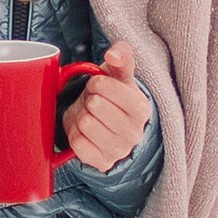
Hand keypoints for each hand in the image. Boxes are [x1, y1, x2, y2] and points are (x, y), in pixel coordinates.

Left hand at [62, 40, 151, 176]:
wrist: (108, 127)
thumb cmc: (114, 97)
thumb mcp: (119, 75)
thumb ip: (121, 57)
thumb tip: (114, 54)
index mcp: (141, 108)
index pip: (101, 85)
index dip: (95, 83)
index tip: (101, 88)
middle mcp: (134, 132)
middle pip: (92, 104)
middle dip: (88, 100)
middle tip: (95, 104)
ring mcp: (119, 150)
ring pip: (84, 123)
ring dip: (81, 117)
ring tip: (91, 117)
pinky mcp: (103, 163)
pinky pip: (77, 143)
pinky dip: (76, 135)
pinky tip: (86, 134)